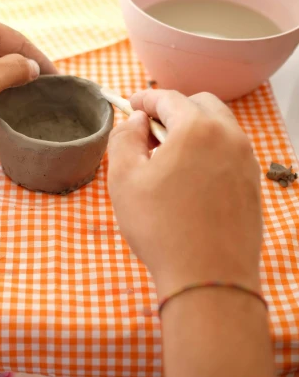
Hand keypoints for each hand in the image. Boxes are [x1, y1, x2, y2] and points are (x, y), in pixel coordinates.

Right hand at [107, 90, 262, 299]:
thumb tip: (137, 122)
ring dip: (193, 131)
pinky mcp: (253, 184)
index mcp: (197, 128)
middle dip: (174, 110)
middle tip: (149, 133)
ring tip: (167, 160)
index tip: (131, 106)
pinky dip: (209, 152)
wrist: (209, 279)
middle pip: (201, 105)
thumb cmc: (162, 229)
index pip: (169, 98)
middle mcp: (229, 137)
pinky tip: (188, 179)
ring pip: (219, 128)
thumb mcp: (124, 179)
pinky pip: (229, 153)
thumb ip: (125, 138)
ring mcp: (246, 161)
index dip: (145, 99)